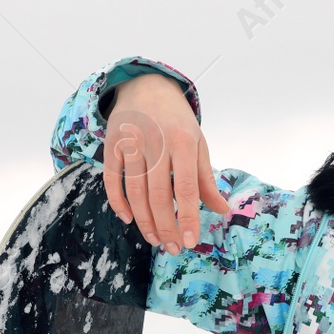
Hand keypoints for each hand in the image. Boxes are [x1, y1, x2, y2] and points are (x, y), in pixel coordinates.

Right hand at [101, 72, 229, 253]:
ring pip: (135, 191)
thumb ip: (206, 179)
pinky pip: (112, 179)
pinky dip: (118, 202)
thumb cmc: (177, 120)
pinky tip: (129, 219)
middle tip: (173, 248)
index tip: (191, 242)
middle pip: (159, 195)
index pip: (187, 188)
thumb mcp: (198, 143)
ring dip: (144, 221)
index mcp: (183, 141)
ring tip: (156, 240)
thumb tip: (222, 210)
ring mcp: (131, 143)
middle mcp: (156, 142)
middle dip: (166, 226)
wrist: (146, 85)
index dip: (189, 217)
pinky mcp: (112, 144)